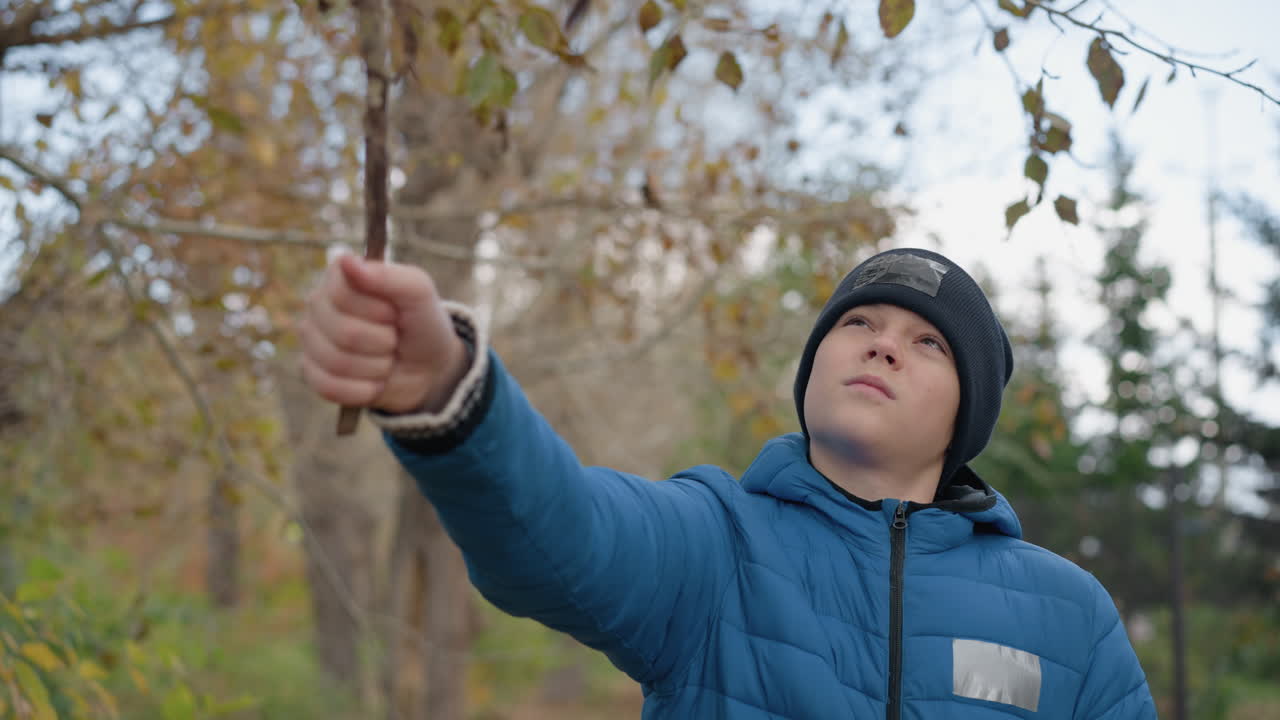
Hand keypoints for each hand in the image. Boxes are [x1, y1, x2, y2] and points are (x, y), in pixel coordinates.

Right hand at [299, 252, 468, 414]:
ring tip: (386, 358)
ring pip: (337, 362)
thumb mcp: (419, 293)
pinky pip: (329, 387)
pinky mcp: (312, 373)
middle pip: (343, 332)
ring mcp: (312, 340)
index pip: (342, 293)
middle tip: (393, 338)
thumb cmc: (421, 323)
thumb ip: (388, 276)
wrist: (428, 367)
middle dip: (382, 342)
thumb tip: (347, 261)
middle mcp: (318, 305)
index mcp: (340, 277)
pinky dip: (363, 390)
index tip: (395, 312)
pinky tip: (374, 381)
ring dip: (376, 367)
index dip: (378, 310)